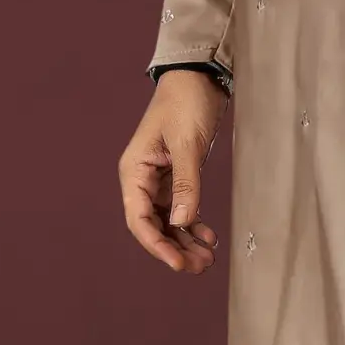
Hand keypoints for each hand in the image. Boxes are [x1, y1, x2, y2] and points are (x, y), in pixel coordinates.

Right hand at [120, 70, 228, 273]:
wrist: (199, 77)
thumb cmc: (186, 102)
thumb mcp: (187, 144)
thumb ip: (186, 184)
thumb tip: (183, 222)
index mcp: (135, 171)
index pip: (139, 218)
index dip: (156, 244)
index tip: (178, 263)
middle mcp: (142, 178)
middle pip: (153, 225)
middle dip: (174, 248)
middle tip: (199, 266)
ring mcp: (159, 179)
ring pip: (168, 220)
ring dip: (185, 241)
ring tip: (207, 259)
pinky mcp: (177, 176)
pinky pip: (181, 208)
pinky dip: (194, 224)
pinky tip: (209, 237)